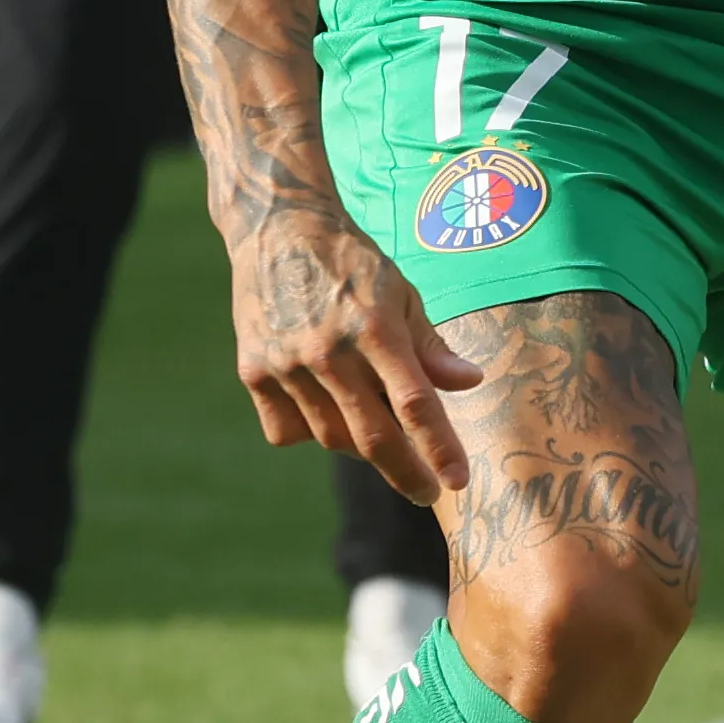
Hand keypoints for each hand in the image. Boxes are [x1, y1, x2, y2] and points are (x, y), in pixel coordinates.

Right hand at [228, 205, 480, 501]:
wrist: (279, 230)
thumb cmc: (353, 264)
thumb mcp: (402, 294)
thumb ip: (432, 347)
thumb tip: (472, 383)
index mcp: (375, 328)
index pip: (415, 404)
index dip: (439, 448)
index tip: (458, 481)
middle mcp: (328, 351)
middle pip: (373, 437)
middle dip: (407, 473)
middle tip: (428, 492)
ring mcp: (285, 364)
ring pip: (330, 438)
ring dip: (359, 446)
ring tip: (376, 430)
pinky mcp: (252, 371)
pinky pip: (288, 430)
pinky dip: (311, 430)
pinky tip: (325, 407)